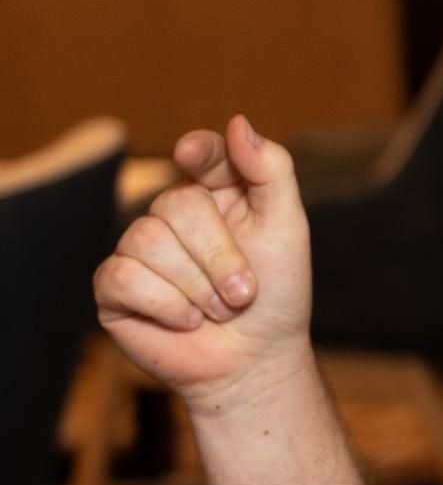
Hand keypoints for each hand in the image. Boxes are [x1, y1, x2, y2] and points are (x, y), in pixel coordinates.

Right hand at [94, 115, 312, 408]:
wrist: (254, 363)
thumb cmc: (276, 297)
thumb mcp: (287, 230)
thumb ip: (270, 172)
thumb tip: (238, 121)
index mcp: (217, 193)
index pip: (203, 154)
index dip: (199, 151)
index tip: (195, 154)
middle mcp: (172, 215)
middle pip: (176, 205)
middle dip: (219, 257)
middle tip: (242, 292)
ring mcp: (139, 250)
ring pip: (147, 240)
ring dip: (195, 286)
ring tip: (217, 311)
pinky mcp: (114, 287)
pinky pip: (123, 277)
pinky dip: (164, 305)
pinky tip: (185, 321)